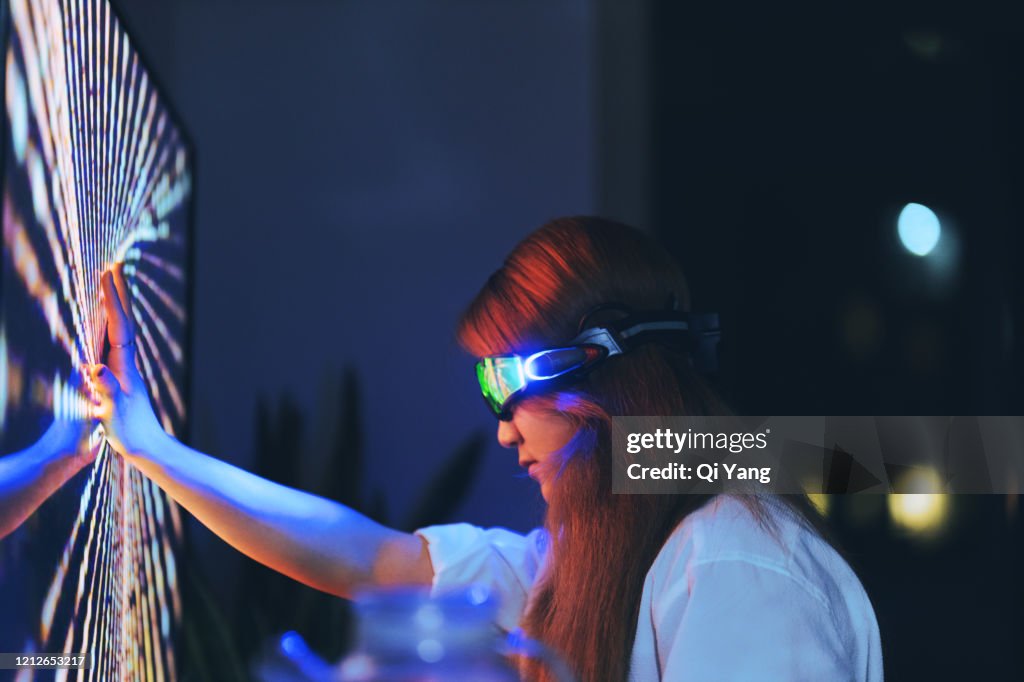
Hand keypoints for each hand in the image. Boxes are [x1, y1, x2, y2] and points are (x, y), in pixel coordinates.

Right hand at [89, 265, 166, 458]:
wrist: (149, 448)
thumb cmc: (131, 433)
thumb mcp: (113, 413)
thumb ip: (106, 391)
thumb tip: (93, 369)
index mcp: (125, 367)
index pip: (118, 326)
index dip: (112, 301)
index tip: (106, 276)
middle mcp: (129, 362)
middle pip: (124, 320)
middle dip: (118, 292)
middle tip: (113, 264)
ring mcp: (128, 368)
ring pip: (123, 328)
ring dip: (117, 304)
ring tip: (112, 282)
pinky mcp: (125, 376)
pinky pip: (117, 340)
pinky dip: (113, 324)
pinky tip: (109, 322)